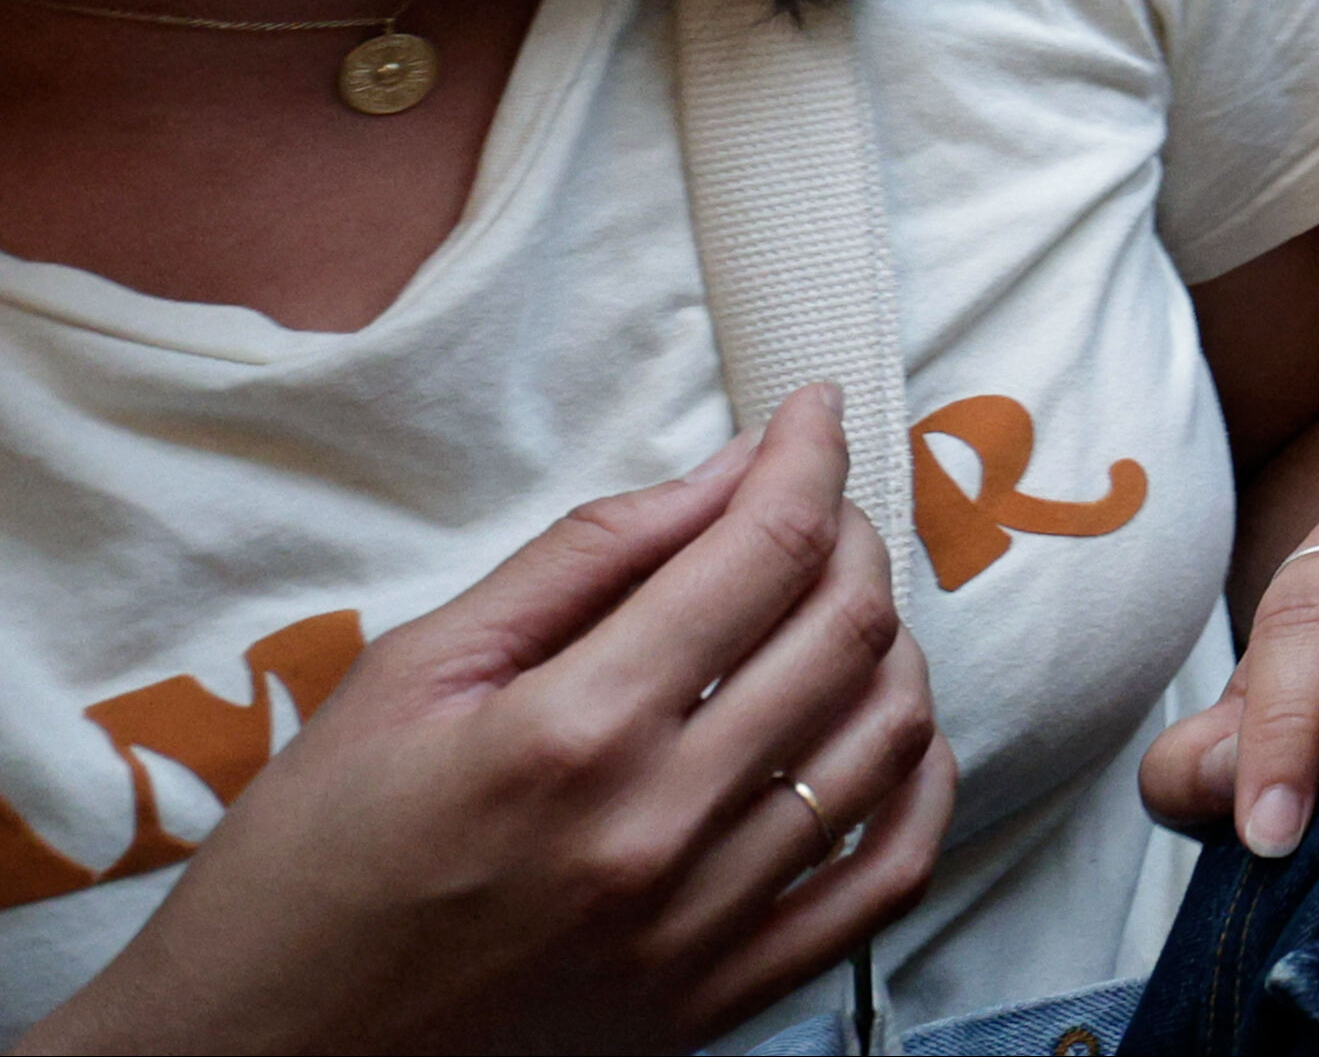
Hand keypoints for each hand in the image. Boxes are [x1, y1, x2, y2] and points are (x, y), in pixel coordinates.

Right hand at [27, 387, 952, 1055]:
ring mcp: (699, 923)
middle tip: (817, 503)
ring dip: (890, 644)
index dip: (808, 457)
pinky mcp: (716, 998)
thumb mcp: (411, 674)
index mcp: (574, 731)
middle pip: (843, 632)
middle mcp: (657, 827)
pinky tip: (893, 732)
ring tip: (841, 604)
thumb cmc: (308, 864)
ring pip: (884, 741)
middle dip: (851, 533)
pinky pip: (885, 882)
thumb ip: (584, 559)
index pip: (760, 552)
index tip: (813, 413)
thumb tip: (726, 475)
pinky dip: (918, 787)